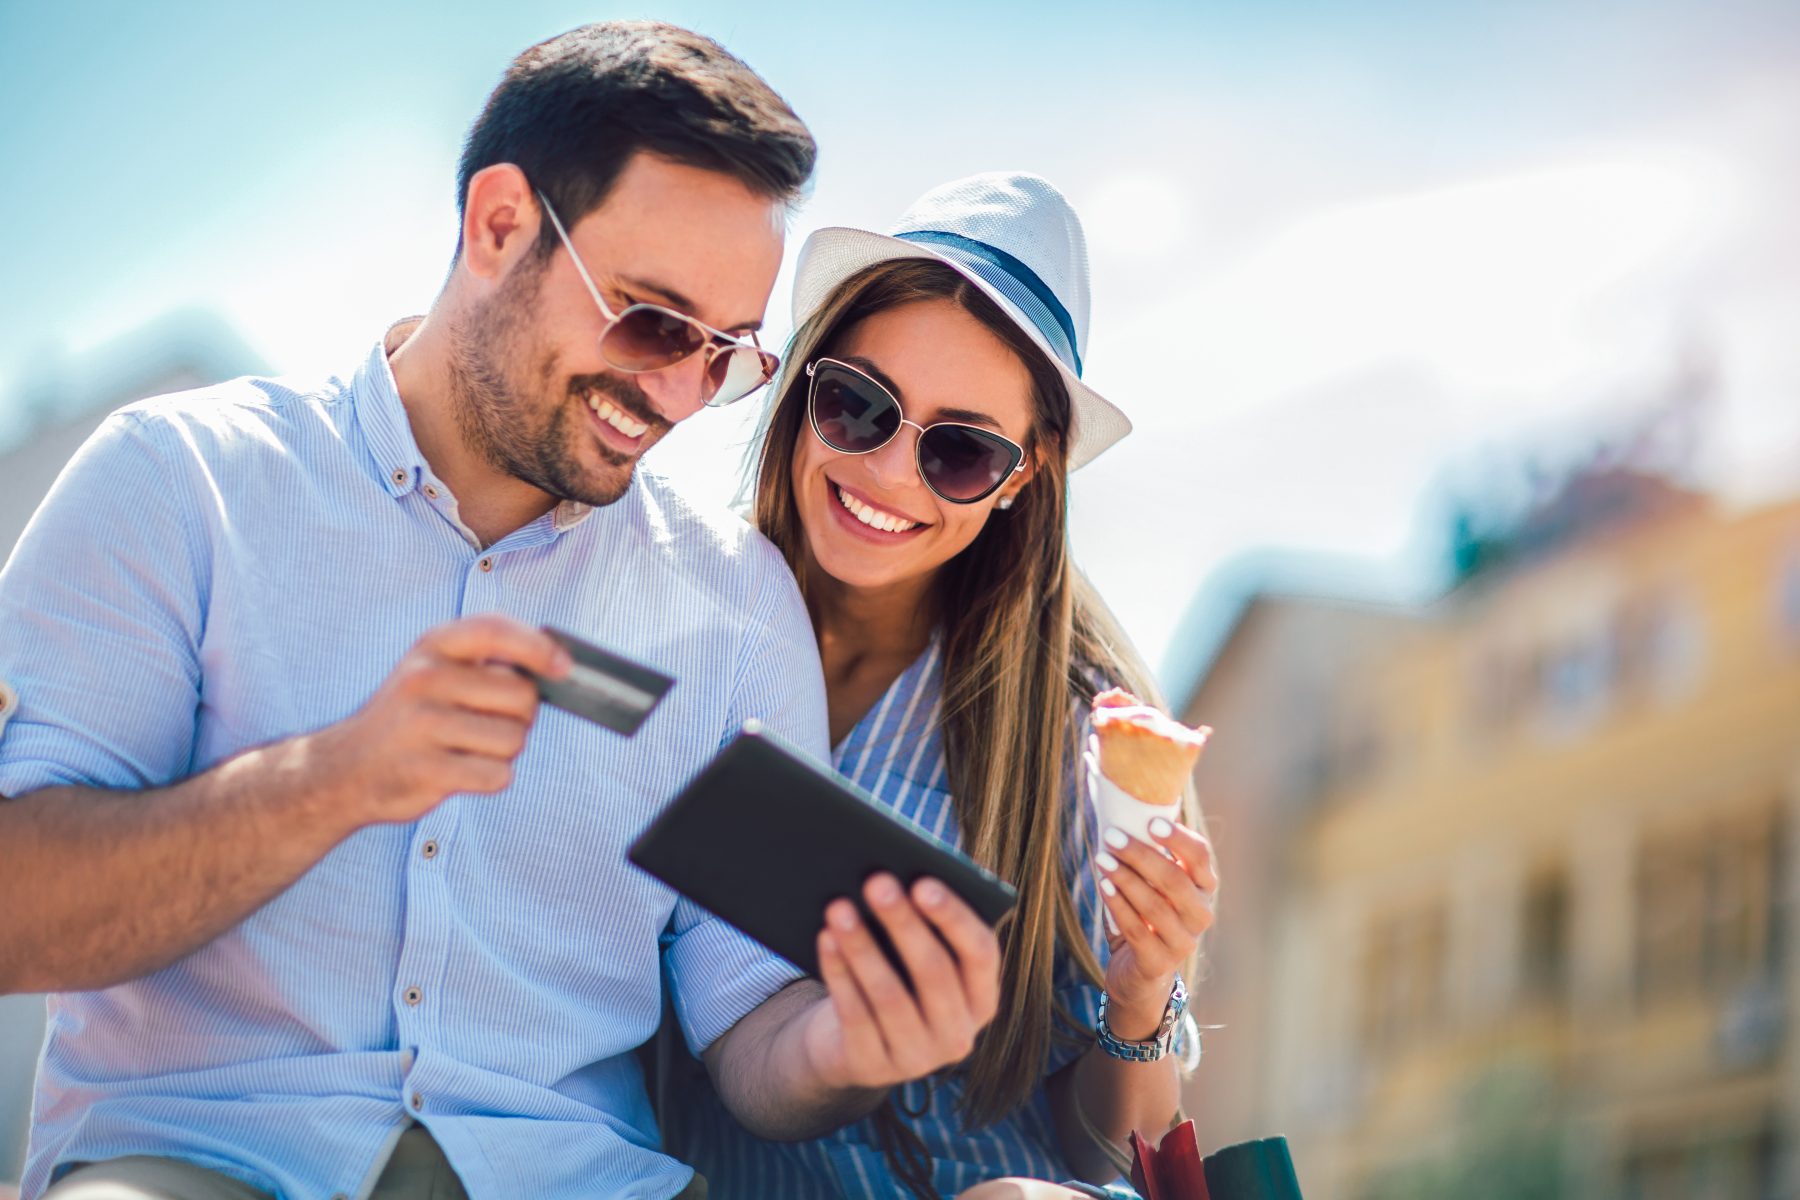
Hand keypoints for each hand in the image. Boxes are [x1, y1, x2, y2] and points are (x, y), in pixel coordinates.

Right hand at [311, 615, 570, 826]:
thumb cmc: (409, 718)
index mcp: (433, 647)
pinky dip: (490, 779)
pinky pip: (497, 775)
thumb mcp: (434, 670)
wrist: (345, 770)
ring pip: (514, 740)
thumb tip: (557, 663)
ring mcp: (423, 725)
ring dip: (504, 752)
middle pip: (521, 696)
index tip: (563, 667)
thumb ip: (487, 660)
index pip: (497, 630)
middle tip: (490, 724)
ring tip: (467, 748)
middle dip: (521, 717)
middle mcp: (425, 679)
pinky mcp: (426, 770)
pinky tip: (460, 771)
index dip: (539, 647)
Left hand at [801, 874, 1001, 1091]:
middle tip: (876, 882)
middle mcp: (958, 1034)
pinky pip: (854, 1014)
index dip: (953, 917)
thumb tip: (899, 877)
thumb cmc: (895, 980)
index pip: (981, 954)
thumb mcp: (917, 960)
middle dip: (902, 922)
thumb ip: (925, 925)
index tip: (923, 882)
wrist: (852, 1044)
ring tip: (839, 907)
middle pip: (933, 971)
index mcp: (982, 999)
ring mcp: (917, 1058)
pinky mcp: (872, 1066)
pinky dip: (839, 973)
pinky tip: (825, 939)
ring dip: (862, 946)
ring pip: (889, 995)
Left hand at [1095, 819, 1216, 1036]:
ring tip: (1102, 859)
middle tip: (1112, 837)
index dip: (1178, 839)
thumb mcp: (1152, 886)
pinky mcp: (1160, 962)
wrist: (1138, 972)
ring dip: (1125, 879)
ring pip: (1155, 905)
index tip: (1150, 823)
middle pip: (1175, 880)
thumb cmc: (1144, 915)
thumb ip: (1148, 857)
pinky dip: (1118, 905)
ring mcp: (1184, 941)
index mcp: (1204, 888)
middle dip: (1141, 856)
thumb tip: (1123, 814)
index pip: (1200, 857)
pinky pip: (1137, 929)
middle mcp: (1201, 914)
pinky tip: (1103, 885)